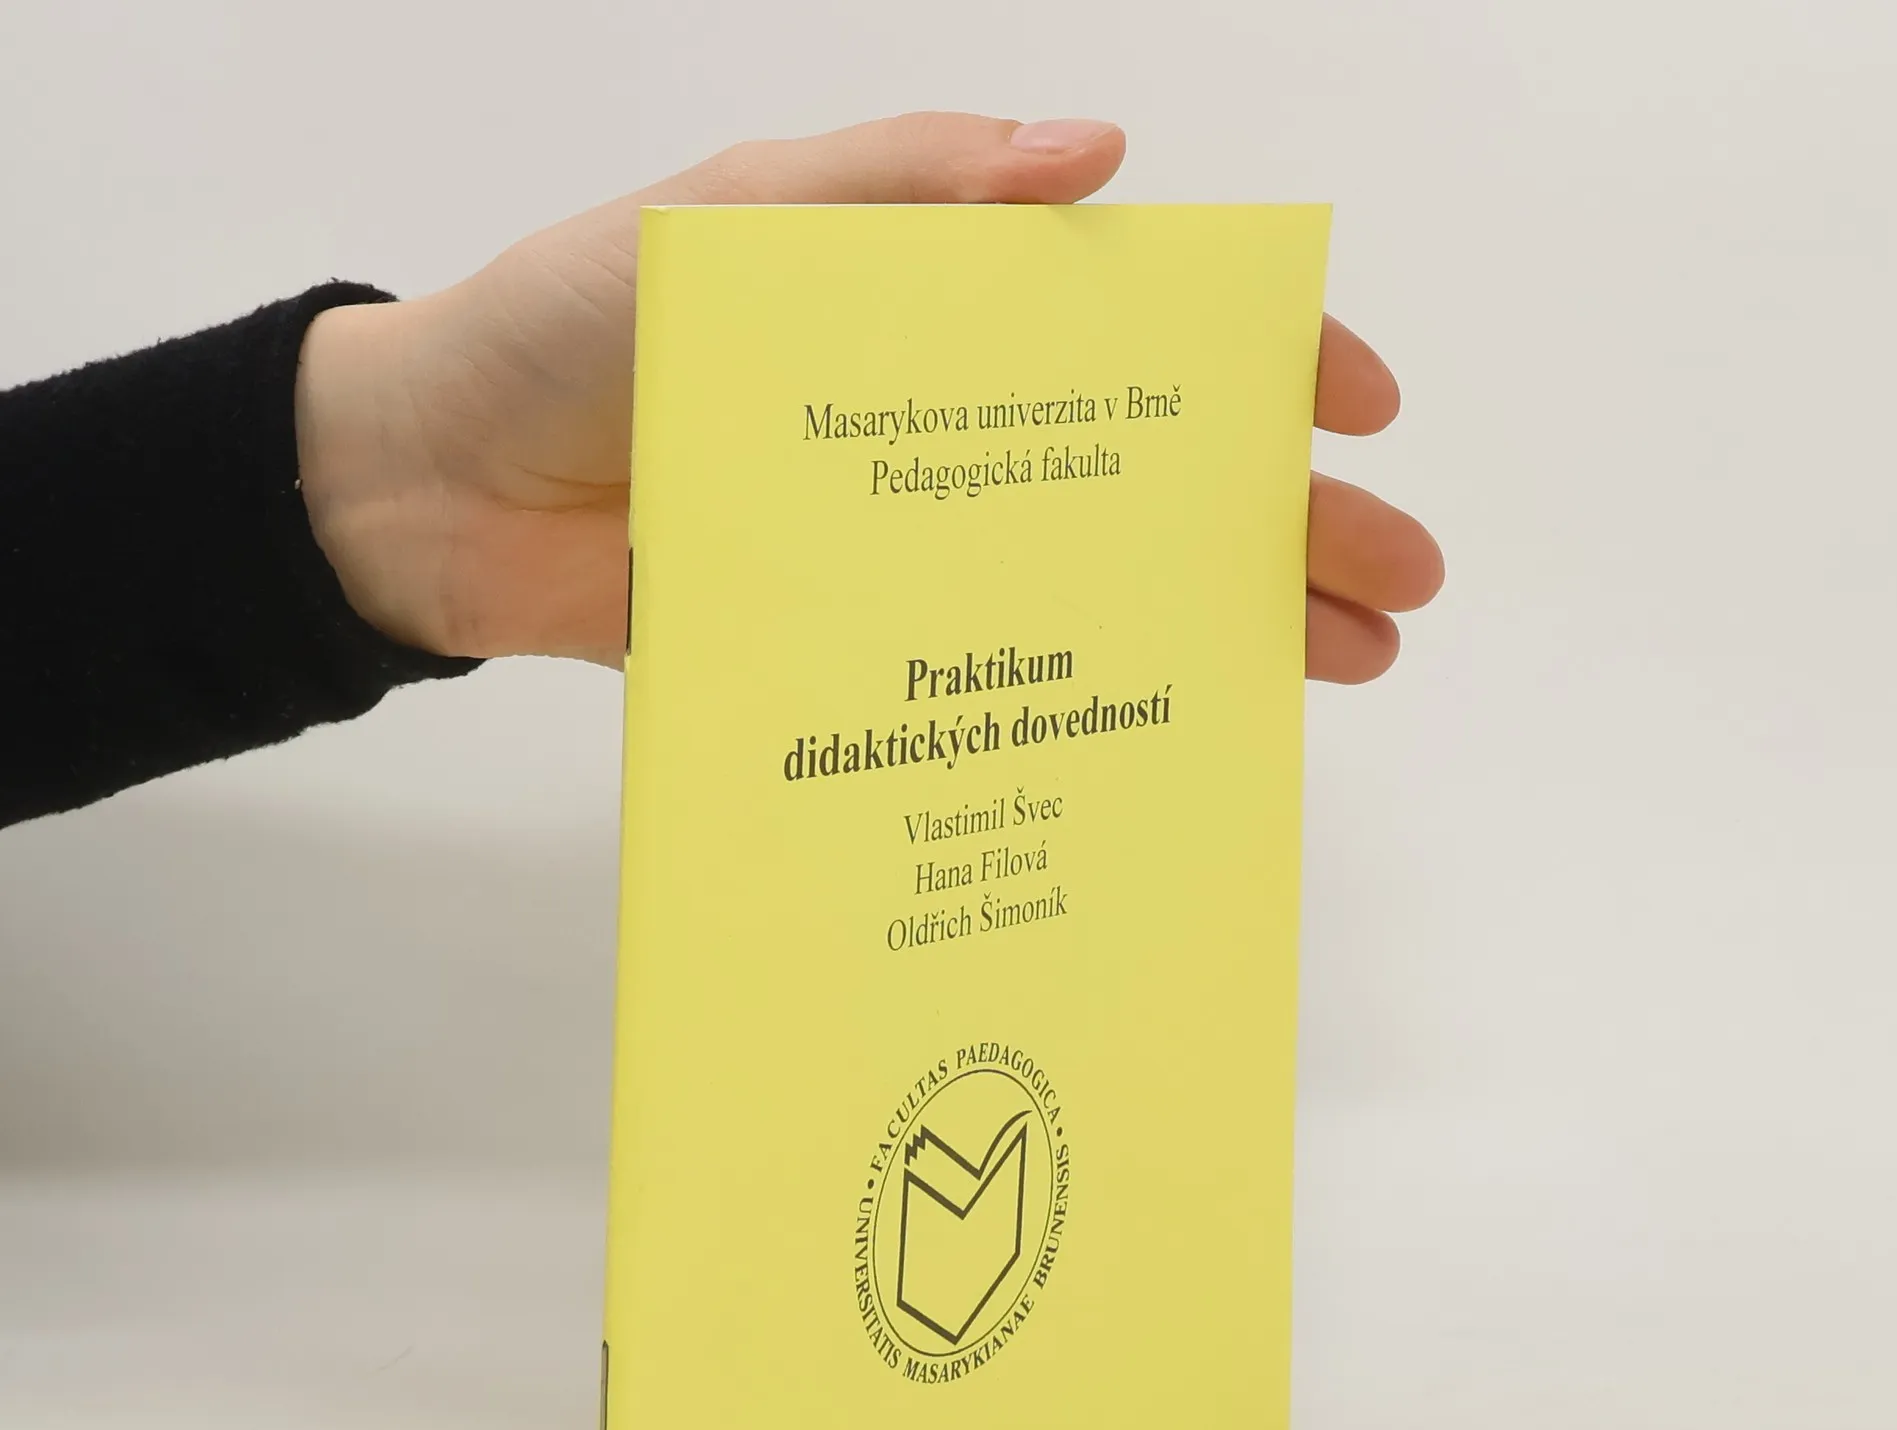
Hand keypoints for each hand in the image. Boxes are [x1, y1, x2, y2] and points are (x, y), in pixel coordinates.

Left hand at [295, 113, 1442, 684]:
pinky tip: (1174, 735)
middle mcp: (949, 433)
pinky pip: (995, 674)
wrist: (433, 491)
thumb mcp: (733, 223)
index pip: (1137, 329)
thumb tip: (1097, 160)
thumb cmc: (571, 329)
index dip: (1258, 362)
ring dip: (1222, 621)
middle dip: (1286, 521)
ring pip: (1098, 582)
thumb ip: (900, 187)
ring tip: (1338, 671)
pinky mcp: (861, 647)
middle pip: (1151, 473)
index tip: (1352, 410)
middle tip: (1396, 582)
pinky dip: (1084, 702)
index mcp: (939, 311)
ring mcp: (914, 548)